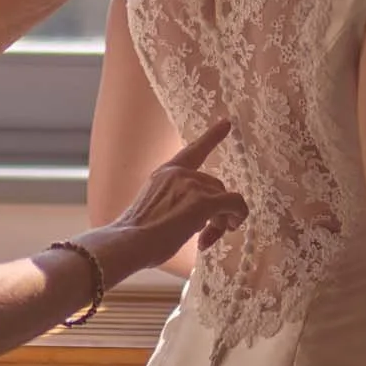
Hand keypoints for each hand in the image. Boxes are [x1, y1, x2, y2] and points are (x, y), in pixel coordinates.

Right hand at [99, 118, 247, 274]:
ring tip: (204, 241)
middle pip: (214, 186)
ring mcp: (191, 185)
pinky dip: (238, 215)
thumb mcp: (154, 208)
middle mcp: (179, 173)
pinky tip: (230, 227)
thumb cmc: (136, 236)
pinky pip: (235, 203)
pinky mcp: (203, 202)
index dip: (212, 137)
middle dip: (215, 211)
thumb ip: (174, 203)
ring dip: (221, 221)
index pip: (192, 151)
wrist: (127, 243)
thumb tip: (199, 220)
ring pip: (225, 198)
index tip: (227, 123)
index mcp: (164, 173)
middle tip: (205, 236)